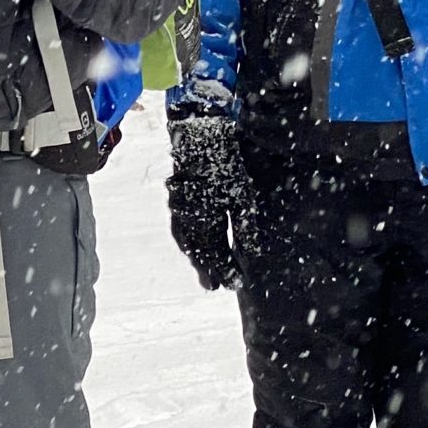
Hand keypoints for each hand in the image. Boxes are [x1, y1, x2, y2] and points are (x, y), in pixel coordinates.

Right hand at [165, 108, 249, 290]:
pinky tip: (191, 247)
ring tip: (204, 273)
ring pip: (187, 245)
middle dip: (209, 271)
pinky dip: (186, 244)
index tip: (235, 284)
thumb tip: (252, 255)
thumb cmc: (224, 168)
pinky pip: (179, 232)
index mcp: (206, 224)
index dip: (226, 272)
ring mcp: (179, 213)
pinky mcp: (176, 203)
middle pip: (200, 255)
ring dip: (196, 261)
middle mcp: (189, 223)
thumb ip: (245, 229)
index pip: (217, 257)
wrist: (199, 140)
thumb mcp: (242, 198)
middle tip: (216, 287)